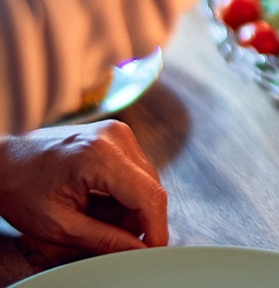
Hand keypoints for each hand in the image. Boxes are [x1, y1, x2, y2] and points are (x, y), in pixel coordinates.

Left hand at [0, 122, 167, 254]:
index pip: (149, 195)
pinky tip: (97, 201)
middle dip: (138, 220)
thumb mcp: (59, 226)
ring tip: (94, 217)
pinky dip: (123, 193)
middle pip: (150, 187)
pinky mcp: (116, 136)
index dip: (156, 228)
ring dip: (130, 207)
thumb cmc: (22, 190)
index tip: (152, 253)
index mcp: (101, 155)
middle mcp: (115, 137)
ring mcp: (117, 132)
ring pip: (145, 180)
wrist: (4, 162)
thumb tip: (137, 250)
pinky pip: (135, 170)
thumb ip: (103, 240)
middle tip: (111, 240)